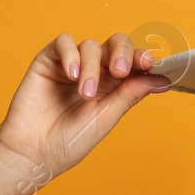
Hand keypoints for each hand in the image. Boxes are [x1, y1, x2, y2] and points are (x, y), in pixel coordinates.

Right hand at [0, 32, 171, 175]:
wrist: (33, 152)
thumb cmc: (69, 141)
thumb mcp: (106, 118)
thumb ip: (130, 94)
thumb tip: (161, 79)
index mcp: (114, 87)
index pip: (133, 63)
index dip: (143, 59)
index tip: (150, 64)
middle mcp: (95, 72)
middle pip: (116, 44)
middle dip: (122, 53)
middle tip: (119, 71)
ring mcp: (71, 65)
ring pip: (91, 45)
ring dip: (91, 67)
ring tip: (85, 94)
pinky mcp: (48, 61)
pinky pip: (63, 42)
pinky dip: (71, 54)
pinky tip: (71, 74)